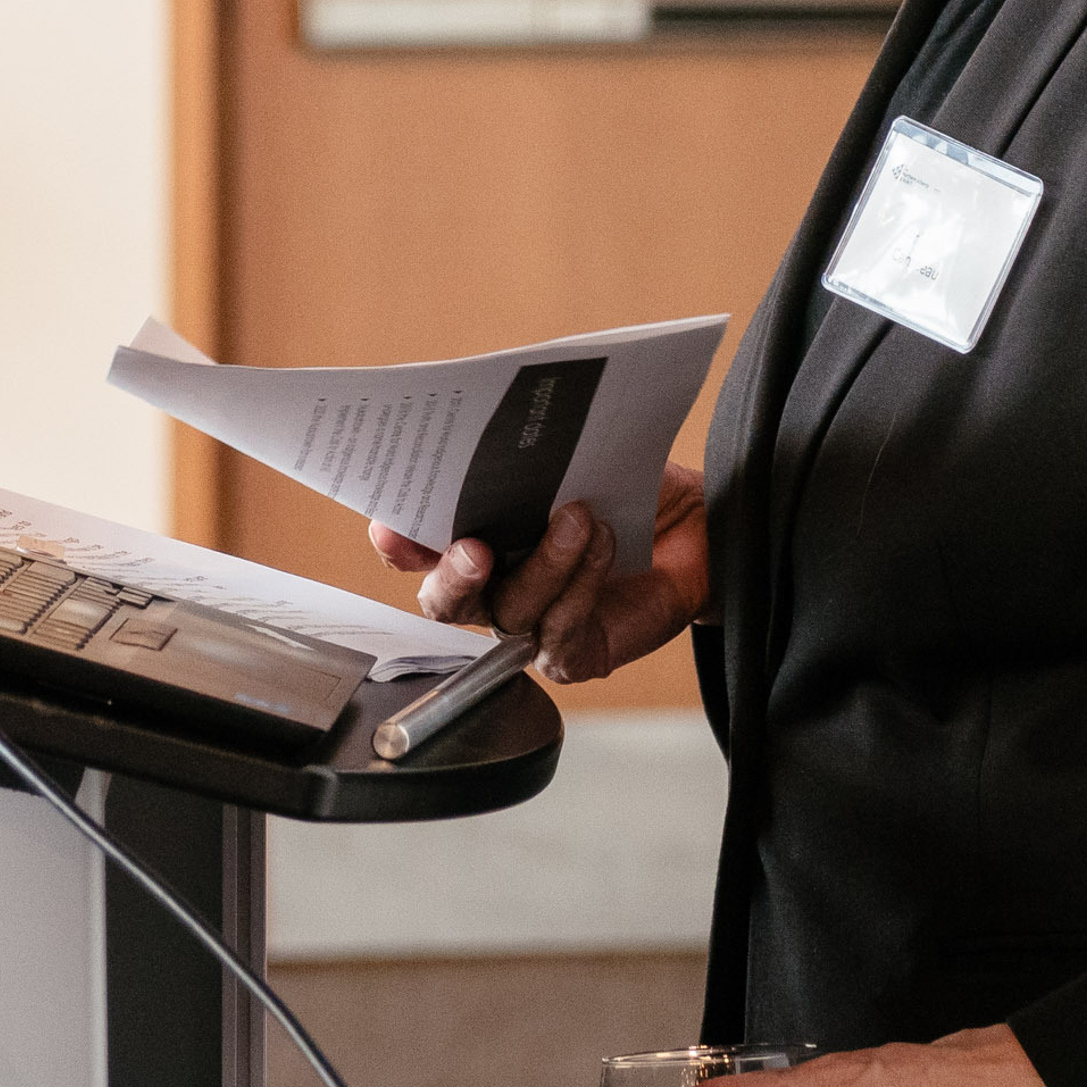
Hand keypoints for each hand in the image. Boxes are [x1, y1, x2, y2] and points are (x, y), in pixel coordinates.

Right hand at [367, 462, 708, 683]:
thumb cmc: (625, 489)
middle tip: (475, 547)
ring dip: (545, 562)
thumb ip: (532, 459)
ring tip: (577, 517)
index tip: (389, 527)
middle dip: (452, 576)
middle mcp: (494, 589)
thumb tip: (499, 431)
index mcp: (479, 537)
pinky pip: (561, 632)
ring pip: (511, 610)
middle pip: (445, 601)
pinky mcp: (573, 654)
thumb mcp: (576, 460)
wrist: (696, 528)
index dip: (400, 543)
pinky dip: (582, 585)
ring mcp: (531, 626)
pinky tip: (603, 545)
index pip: (420, 549)